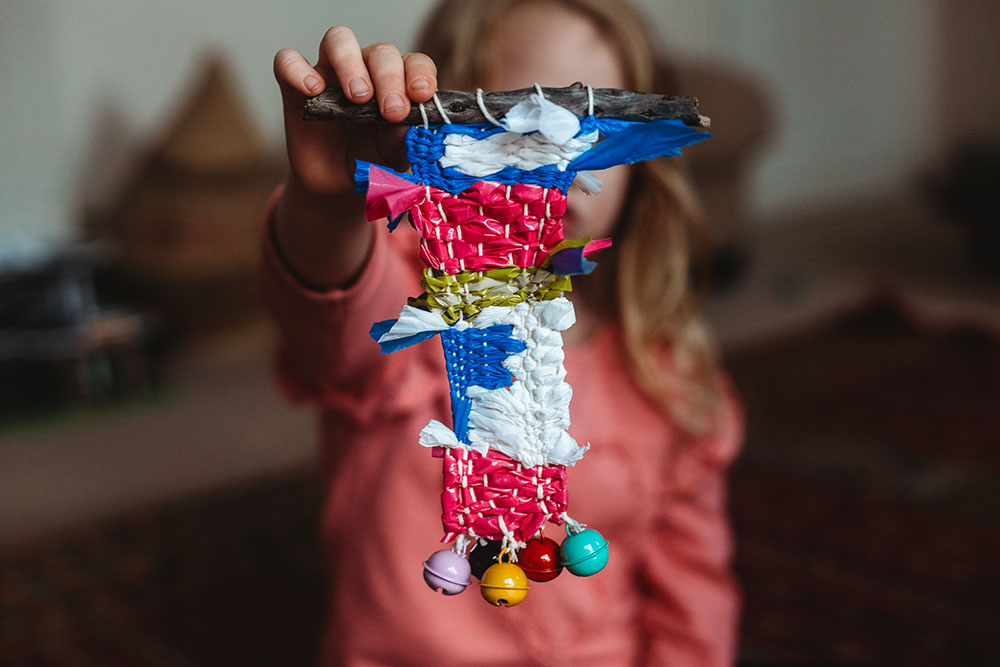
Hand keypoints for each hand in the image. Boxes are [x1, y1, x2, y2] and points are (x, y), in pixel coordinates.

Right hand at [270, 27, 437, 288]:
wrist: (337, 188)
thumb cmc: (372, 164)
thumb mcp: (393, 158)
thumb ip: (403, 141)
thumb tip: (410, 126)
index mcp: (398, 84)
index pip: (414, 62)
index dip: (420, 73)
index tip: (421, 95)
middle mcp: (366, 71)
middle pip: (380, 52)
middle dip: (389, 77)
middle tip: (391, 111)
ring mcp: (330, 75)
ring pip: (338, 40)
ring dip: (351, 64)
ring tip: (357, 97)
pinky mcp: (295, 87)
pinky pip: (287, 61)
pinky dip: (297, 68)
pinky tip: (313, 90)